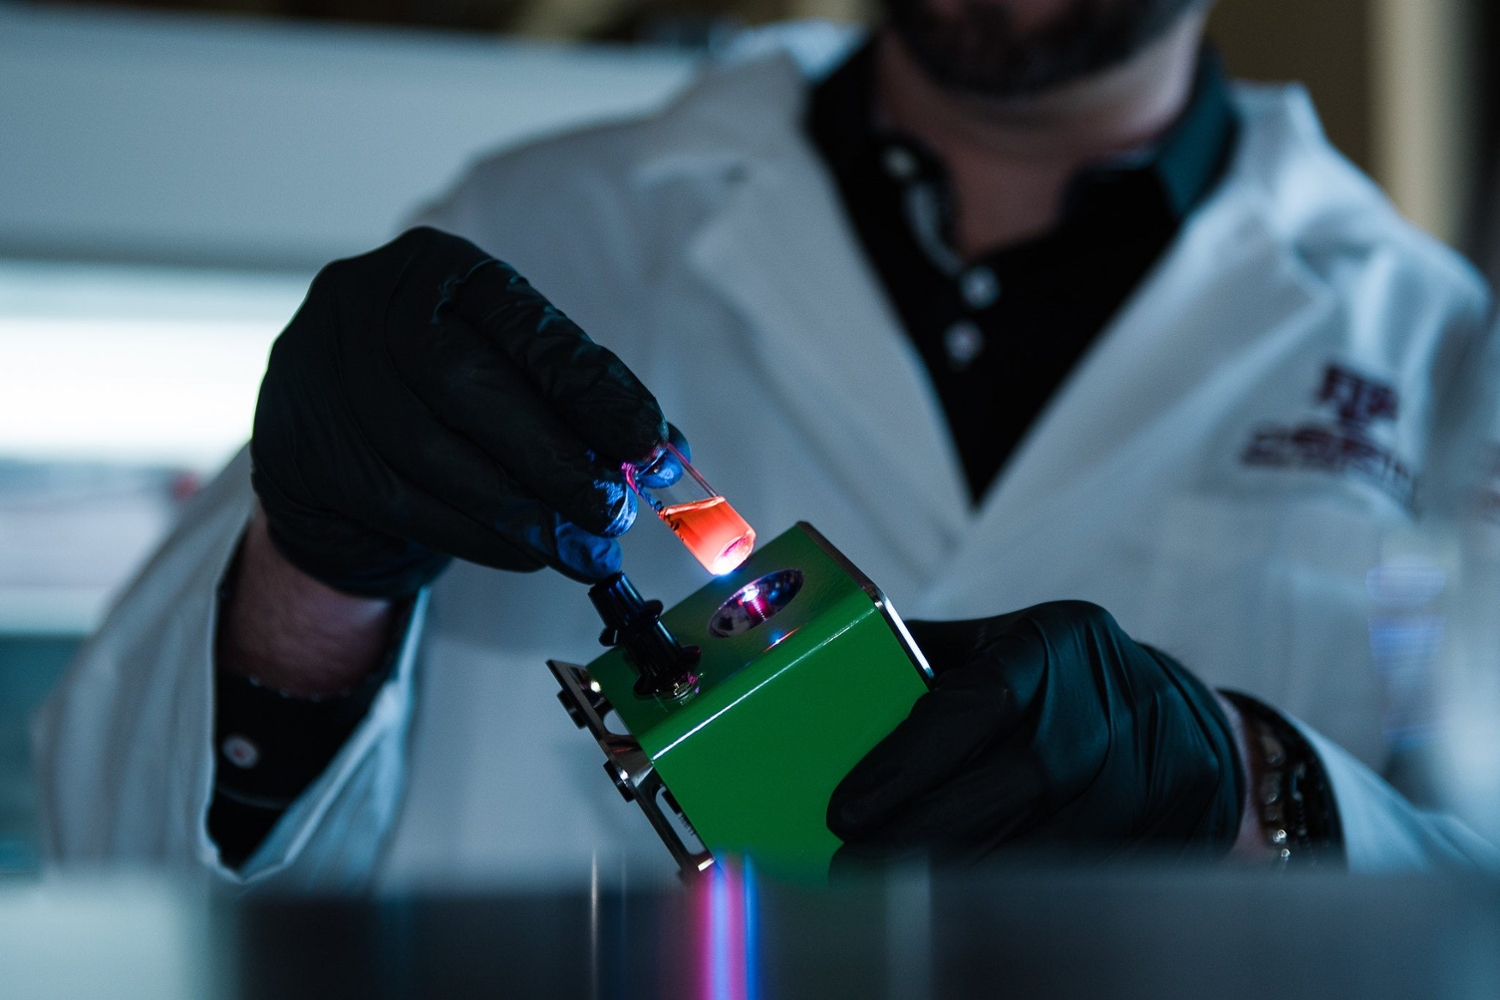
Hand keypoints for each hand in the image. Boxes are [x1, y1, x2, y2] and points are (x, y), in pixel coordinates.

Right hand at [250, 227, 665, 597]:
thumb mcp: (511, 373)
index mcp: (435, 267)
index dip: (592, 389)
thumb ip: (581, 402)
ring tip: (587, 549)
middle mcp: (366, 305)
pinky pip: (405, 506)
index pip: (522, 325)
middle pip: (463, 383)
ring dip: (524, 513)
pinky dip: (480, 537)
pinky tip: (529, 553)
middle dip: (553, 457)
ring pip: (432, 454)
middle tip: (617, 512)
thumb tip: (665, 457)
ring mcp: (323, 376)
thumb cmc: (446, 400)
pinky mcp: (307, 452)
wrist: (329, 444)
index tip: (652, 446)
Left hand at [828, 601, 1243, 867]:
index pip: (969, 708)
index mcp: (1050, 649)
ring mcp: (1136, 781)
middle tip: (848, 868)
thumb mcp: (1008, 643)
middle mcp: (1098, 713)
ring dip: (952, 878)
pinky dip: (1005, 897)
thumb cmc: (1065, 678)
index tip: (844, 812)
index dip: (903, 766)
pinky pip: (1065, 880)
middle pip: (997, 793)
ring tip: (885, 894)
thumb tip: (828, 678)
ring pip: (1029, 850)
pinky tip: (954, 908)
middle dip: (912, 839)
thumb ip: (928, 658)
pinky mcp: (1157, 836)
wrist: (1182, 722)